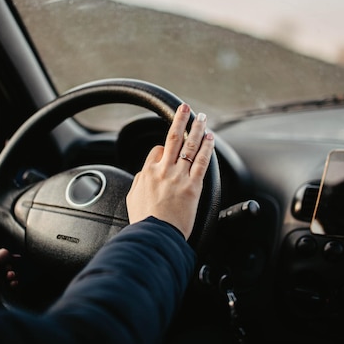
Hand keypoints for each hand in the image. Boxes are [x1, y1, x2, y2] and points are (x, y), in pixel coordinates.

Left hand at [0, 248, 17, 299]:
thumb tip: (9, 252)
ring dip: (12, 279)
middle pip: (3, 271)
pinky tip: (12, 286)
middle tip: (10, 273)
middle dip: (10, 270)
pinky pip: (6, 291)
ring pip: (6, 281)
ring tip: (11, 280)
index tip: (16, 259)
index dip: (7, 259)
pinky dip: (11, 288)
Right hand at [127, 103, 214, 238]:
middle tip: (185, 107)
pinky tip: (211, 139)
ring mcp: (179, 176)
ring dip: (197, 129)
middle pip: (173, 138)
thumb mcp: (133, 198)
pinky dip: (207, 148)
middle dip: (180, 120)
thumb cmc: (144, 222)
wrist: (155, 235)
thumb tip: (145, 175)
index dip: (163, 148)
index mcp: (147, 172)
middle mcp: (163, 170)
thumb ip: (140, 182)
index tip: (168, 150)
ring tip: (202, 118)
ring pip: (190, 146)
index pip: (156, 150)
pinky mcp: (193, 186)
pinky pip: (202, 161)